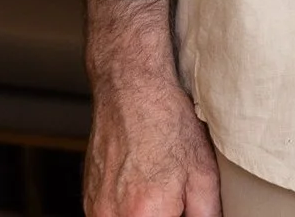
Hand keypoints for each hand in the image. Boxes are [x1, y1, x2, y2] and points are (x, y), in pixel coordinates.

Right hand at [84, 0, 221, 216]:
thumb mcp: (203, 172)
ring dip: (147, 214)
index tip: (184, 209)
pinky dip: (129, 210)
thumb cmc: (166, 124)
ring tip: (160, 190)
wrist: (131, 91)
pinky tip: (144, 186)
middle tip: (176, 200)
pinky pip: (112, 216)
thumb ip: (206, 213)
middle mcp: (112, 215)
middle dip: (165, 215)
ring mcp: (96, 209)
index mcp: (144, 213)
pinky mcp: (88, 200)